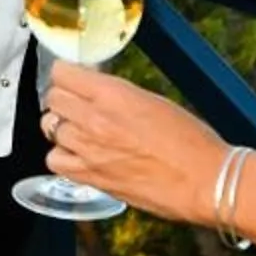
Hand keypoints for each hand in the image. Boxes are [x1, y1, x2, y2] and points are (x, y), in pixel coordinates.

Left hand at [43, 57, 224, 225]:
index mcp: (113, 94)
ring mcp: (90, 151)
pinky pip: (55, 161)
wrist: (206, 181)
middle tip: (77, 105)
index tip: (72, 79)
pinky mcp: (92, 177)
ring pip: (50, 128)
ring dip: (63, 127)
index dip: (66, 75)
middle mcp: (95, 120)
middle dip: (64, 99)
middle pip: (53, 98)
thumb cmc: (191, 142)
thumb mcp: (153, 101)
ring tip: (80, 132)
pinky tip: (78, 156)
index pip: (62, 74)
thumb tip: (96, 90)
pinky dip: (62, 157)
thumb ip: (117, 95)